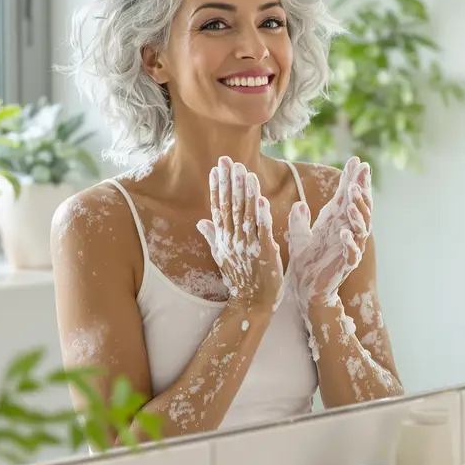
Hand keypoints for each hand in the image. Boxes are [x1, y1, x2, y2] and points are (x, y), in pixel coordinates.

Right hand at [197, 157, 283, 312]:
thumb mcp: (222, 256)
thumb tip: (200, 222)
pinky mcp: (263, 254)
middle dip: (230, 182)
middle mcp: (232, 240)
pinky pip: (262, 231)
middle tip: (230, 161)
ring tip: (245, 172)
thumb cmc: (240, 278)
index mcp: (223, 239)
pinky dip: (262, 216)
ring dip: (245, 193)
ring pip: (246, 215)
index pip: (219, 208)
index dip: (218, 188)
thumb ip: (212, 236)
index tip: (216, 168)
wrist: (252, 303)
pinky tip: (262, 199)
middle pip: (231, 207)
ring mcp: (247, 247)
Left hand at [288, 157, 372, 311]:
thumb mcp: (299, 235)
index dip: (353, 179)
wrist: (306, 288)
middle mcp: (346, 231)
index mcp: (336, 221)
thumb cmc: (306, 261)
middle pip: (360, 207)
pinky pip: (352, 252)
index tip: (356, 161)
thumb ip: (299, 219)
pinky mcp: (345, 264)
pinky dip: (350, 241)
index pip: (348, 196)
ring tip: (351, 198)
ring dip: (358, 212)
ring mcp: (349, 247)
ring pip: (361, 227)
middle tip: (360, 175)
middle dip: (362, 190)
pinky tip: (345, 231)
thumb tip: (300, 203)